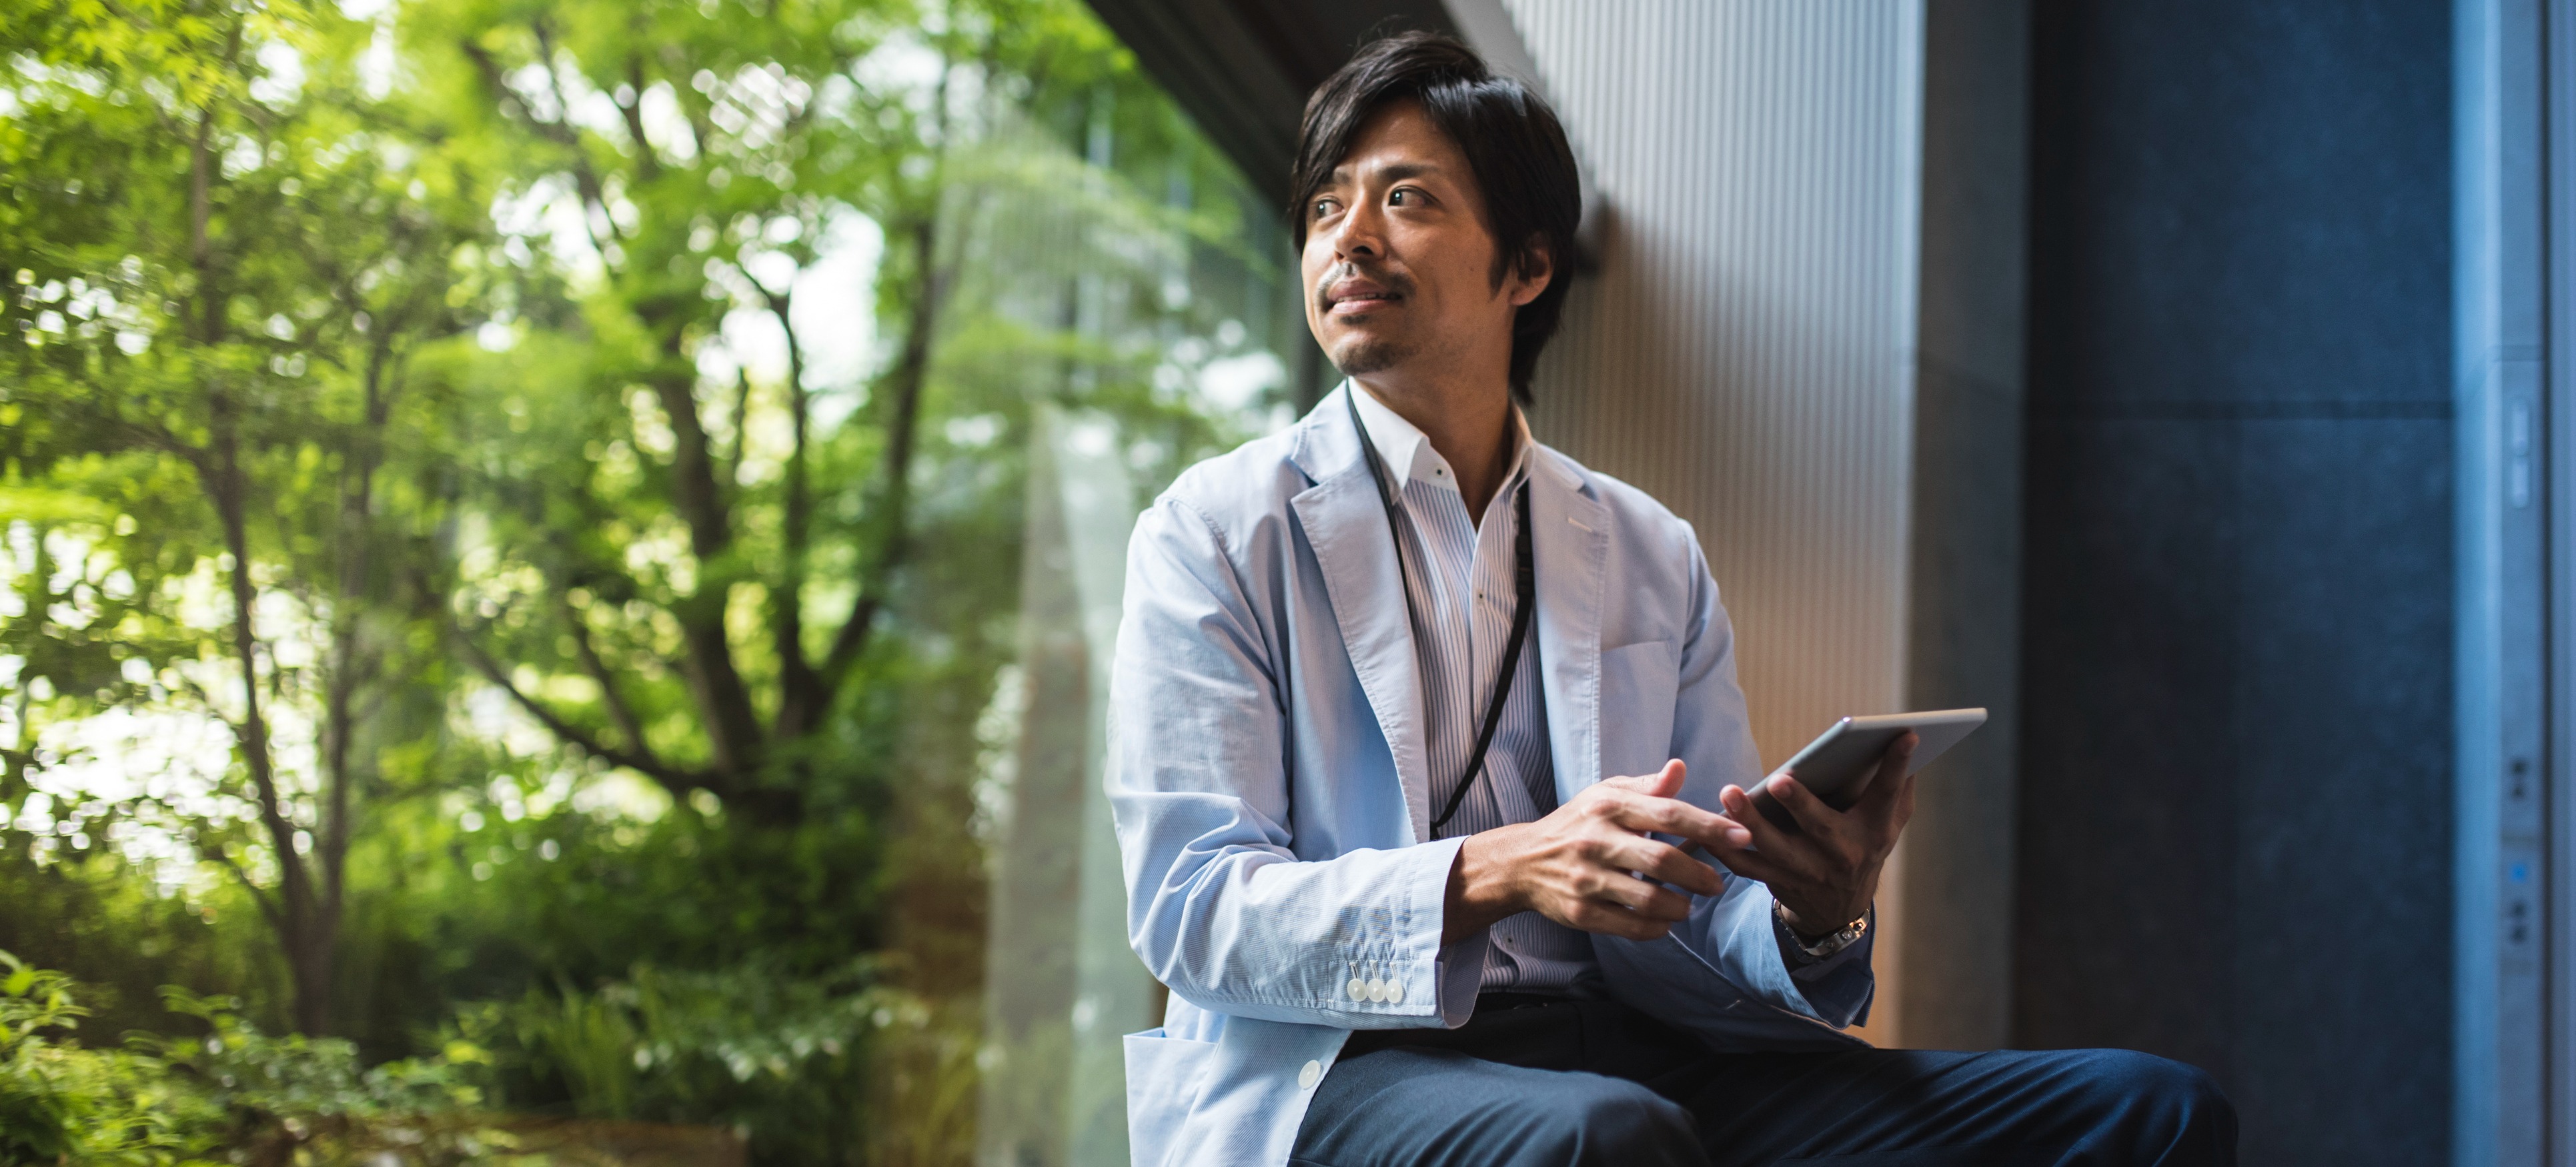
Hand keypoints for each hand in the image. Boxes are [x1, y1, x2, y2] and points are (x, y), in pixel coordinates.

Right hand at [1442, 760, 1751, 942]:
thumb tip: (1679, 768)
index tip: (1741, 836)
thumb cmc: (1577, 824)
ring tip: (1688, 904)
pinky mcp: (1580, 911)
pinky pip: (1628, 925)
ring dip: (1679, 905)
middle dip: (1700, 874)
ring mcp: (1586, 878)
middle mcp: (1596, 840)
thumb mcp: (1606, 795)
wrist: (1523, 861)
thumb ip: (1647, 787)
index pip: (1668, 813)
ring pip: (1647, 898)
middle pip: (1662, 859)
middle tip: (1717, 883)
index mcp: (1609, 806)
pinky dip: (1655, 928)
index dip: (1709, 826)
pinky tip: (1664, 922)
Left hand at [1708, 734, 1916, 937]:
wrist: (1838, 910)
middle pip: (1821, 827)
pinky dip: (1724, 849)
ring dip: (1749, 823)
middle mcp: (1842, 853)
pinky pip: (1746, 867)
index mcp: (1873, 831)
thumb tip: (1906, 740)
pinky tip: (1706, 827)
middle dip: (1800, 803)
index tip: (1904, 734)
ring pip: (1775, 848)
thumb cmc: (1863, 846)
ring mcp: (1808, 871)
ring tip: (1729, 793)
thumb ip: (1897, 787)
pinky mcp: (1777, 881)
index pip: (1887, 793)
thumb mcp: (1887, 824)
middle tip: (1780, 779)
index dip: (1896, 765)